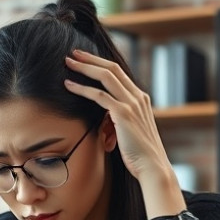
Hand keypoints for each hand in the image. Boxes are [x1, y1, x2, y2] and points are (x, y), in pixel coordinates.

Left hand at [63, 50, 172, 184]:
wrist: (152, 166)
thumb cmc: (139, 154)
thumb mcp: (131, 130)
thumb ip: (120, 118)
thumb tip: (105, 116)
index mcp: (140, 98)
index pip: (119, 72)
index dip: (100, 63)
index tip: (85, 58)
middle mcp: (137, 97)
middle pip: (112, 68)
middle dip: (91, 58)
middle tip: (73, 53)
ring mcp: (131, 104)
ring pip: (105, 76)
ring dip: (84, 68)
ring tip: (67, 63)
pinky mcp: (123, 114)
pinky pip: (99, 96)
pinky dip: (82, 88)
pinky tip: (69, 85)